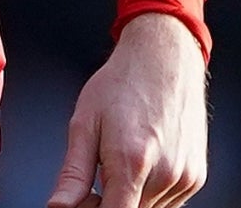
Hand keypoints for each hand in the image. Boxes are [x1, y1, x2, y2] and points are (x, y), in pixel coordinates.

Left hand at [47, 13, 207, 207]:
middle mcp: (165, 175)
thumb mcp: (83, 124)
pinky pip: (167, 201)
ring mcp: (185, 178)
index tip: (80, 202)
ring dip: (128, 197)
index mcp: (132, 161)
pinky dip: (147, 191)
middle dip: (106, 203)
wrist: (163, 62)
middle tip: (91, 179)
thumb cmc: (120, 86)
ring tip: (113, 162)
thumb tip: (58, 206)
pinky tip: (137, 163)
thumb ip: (73, 173)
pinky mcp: (196, 177)